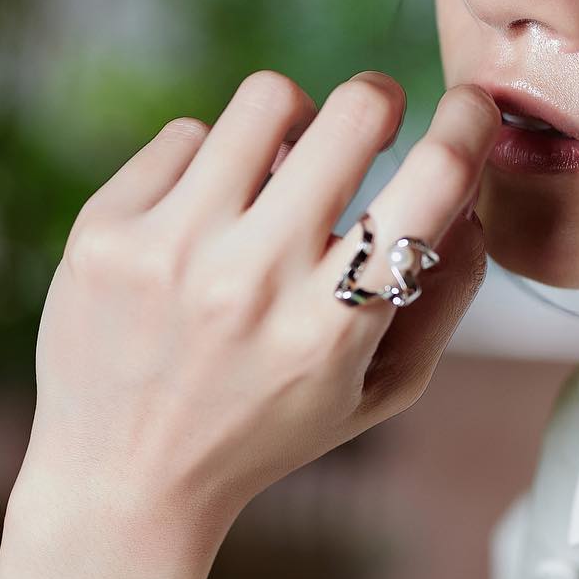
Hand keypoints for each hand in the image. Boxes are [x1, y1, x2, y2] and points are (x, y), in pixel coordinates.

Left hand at [16, 70, 499, 535]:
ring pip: (266, 100)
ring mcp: (171, 249)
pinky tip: (204, 217)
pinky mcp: (105, 229)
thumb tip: (473, 200)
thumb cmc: (268, 429)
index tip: (472, 107)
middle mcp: (253, 280)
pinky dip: (209, 163)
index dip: (469, 124)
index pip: (433, 181)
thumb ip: (446, 298)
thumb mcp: (379, 390)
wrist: (122, 479)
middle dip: (379, 98)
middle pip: (351, 112)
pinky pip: (185, 134)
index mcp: (334, 326)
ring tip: (280, 169)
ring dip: (292, 121)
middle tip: (375, 116)